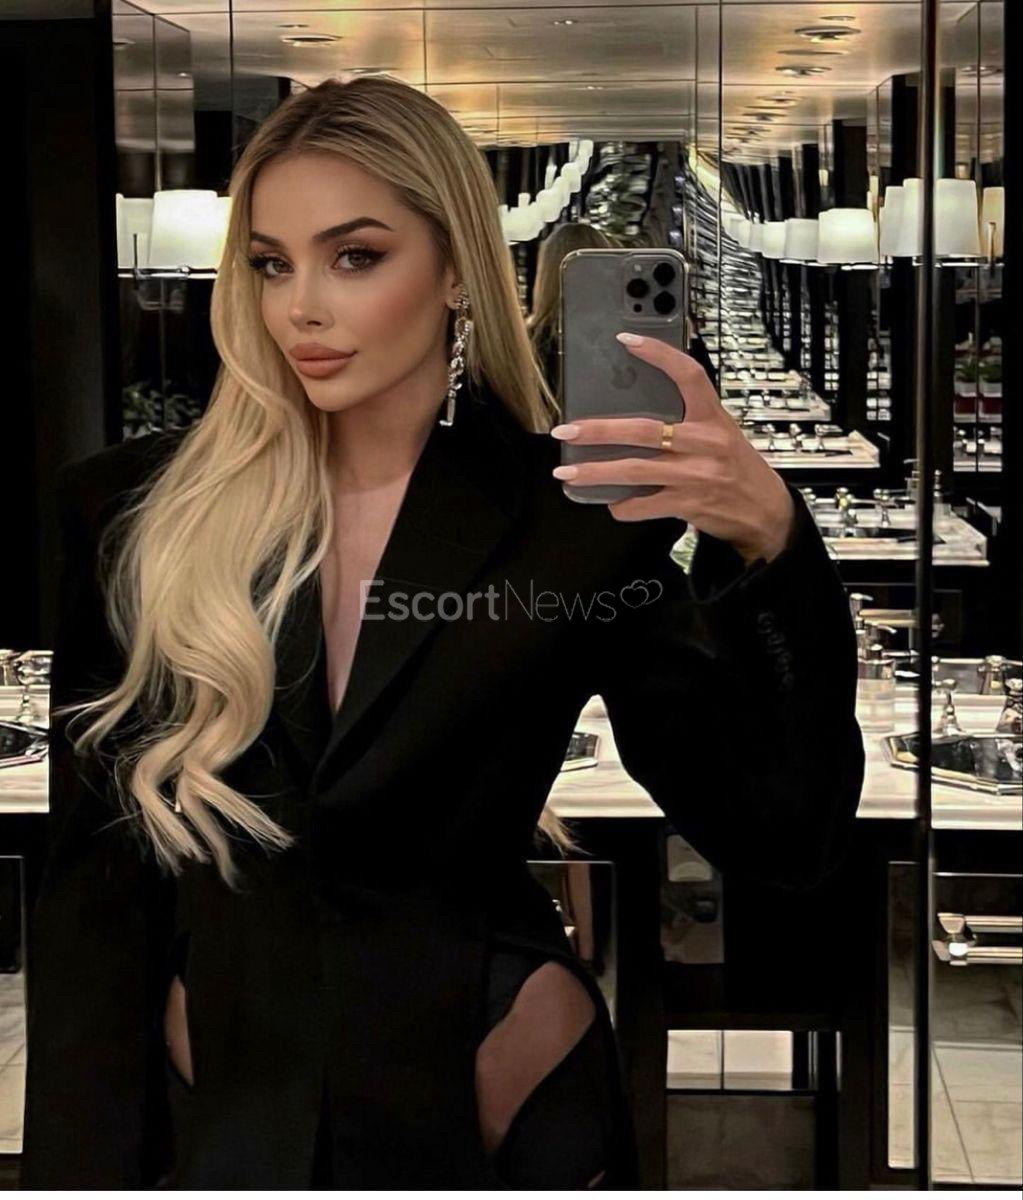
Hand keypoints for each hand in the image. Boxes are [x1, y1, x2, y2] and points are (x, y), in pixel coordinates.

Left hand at [549, 334, 795, 564]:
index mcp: (714, 418)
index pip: (689, 375)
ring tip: (567, 471)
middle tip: (568, 429)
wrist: (766, 512)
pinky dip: (623, 506)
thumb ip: (687, 422)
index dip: (659, 355)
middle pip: (644, 430)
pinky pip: (644, 505)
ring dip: (596, 472)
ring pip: (635, 470)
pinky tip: (612, 503)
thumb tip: (632, 418)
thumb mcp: (721, 434)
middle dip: (599, 430)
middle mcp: (705, 443)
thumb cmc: (737, 469)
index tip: (627, 340)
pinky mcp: (689, 504)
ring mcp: (696, 475)